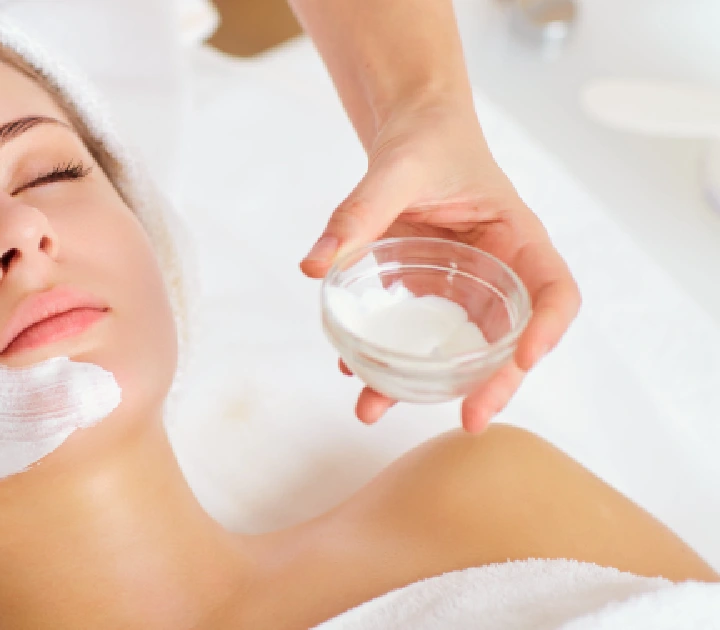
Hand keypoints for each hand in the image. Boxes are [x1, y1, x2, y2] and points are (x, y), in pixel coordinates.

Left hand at [302, 101, 580, 431]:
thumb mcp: (397, 167)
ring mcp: (459, 286)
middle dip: (492, 383)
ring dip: (420, 385)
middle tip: (470, 420)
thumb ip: (360, 211)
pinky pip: (411, 334)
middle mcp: (496, 270)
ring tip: (372, 409)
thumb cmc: (425, 137)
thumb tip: (315, 264)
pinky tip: (350, 373)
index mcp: (517, 237)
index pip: (555, 290)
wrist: (408, 126)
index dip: (549, 328)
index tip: (524, 359)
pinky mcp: (422, 291)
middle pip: (510, 338)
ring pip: (455, 348)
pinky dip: (384, 358)